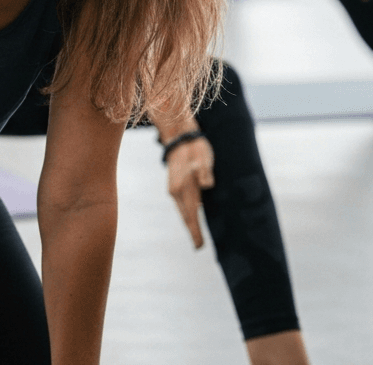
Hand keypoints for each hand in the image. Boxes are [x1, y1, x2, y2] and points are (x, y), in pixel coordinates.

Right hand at [165, 134, 213, 248]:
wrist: (179, 136)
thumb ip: (205, 172)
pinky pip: (181, 203)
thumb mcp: (203, 158)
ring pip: (182, 210)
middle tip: (198, 246)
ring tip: (195, 234)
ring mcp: (174, 187)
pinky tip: (191, 215)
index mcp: (184, 188)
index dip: (195, 231)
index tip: (199, 247)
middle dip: (192, 230)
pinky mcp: (175, 183)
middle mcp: (176, 191)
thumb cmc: (194, 149)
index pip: (191, 215)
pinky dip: (187, 212)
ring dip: (189, 222)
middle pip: (185, 216)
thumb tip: (207, 185)